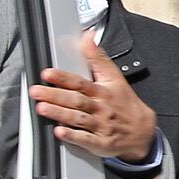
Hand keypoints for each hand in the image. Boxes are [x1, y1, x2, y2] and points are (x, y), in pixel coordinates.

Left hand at [31, 34, 157, 163]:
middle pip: (76, 100)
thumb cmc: (124, 102)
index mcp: (102, 91)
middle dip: (55, 95)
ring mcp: (100, 125)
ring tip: (42, 108)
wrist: (142, 130)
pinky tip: (59, 132)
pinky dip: (72, 136)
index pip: (80, 82)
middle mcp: (100, 108)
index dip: (64, 77)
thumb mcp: (114, 77)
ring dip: (59, 113)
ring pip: (78, 118)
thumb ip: (97, 58)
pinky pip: (85, 139)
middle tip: (36, 91)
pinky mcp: (100, 142)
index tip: (48, 73)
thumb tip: (88, 36)